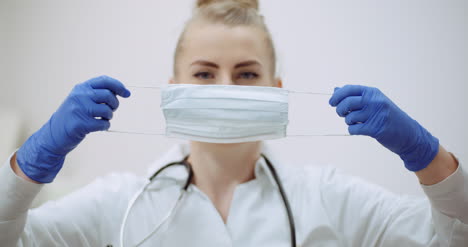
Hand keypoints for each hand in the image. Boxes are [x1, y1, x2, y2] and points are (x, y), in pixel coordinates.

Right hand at [16, 75, 130, 182]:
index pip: (104, 81)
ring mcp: (79, 109)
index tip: (127, 93)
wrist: (53, 134)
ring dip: (109, 117)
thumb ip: (97, 93)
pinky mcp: (81, 124)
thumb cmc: (73, 117)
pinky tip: (98, 127)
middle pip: (108, 95)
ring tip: (101, 119)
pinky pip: (104, 124)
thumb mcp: (81, 99)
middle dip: (114, 104)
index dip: (118, 86)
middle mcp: (79, 96)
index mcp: (81, 88)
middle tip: (111, 110)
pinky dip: (105, 126)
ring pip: (107, 110)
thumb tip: (122, 91)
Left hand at [329, 85, 438, 170]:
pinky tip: (360, 130)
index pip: (349, 89)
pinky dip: (353, 131)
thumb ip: (355, 96)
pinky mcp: (375, 129)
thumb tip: (335, 90)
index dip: (337, 96)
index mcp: (373, 92)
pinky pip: (353, 129)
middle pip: (346, 103)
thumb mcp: (374, 102)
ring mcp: (376, 114)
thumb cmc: (388, 117)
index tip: (331, 102)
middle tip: (343, 114)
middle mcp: (374, 101)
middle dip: (340, 110)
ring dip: (349, 122)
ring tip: (357, 122)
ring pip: (349, 117)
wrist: (408, 134)